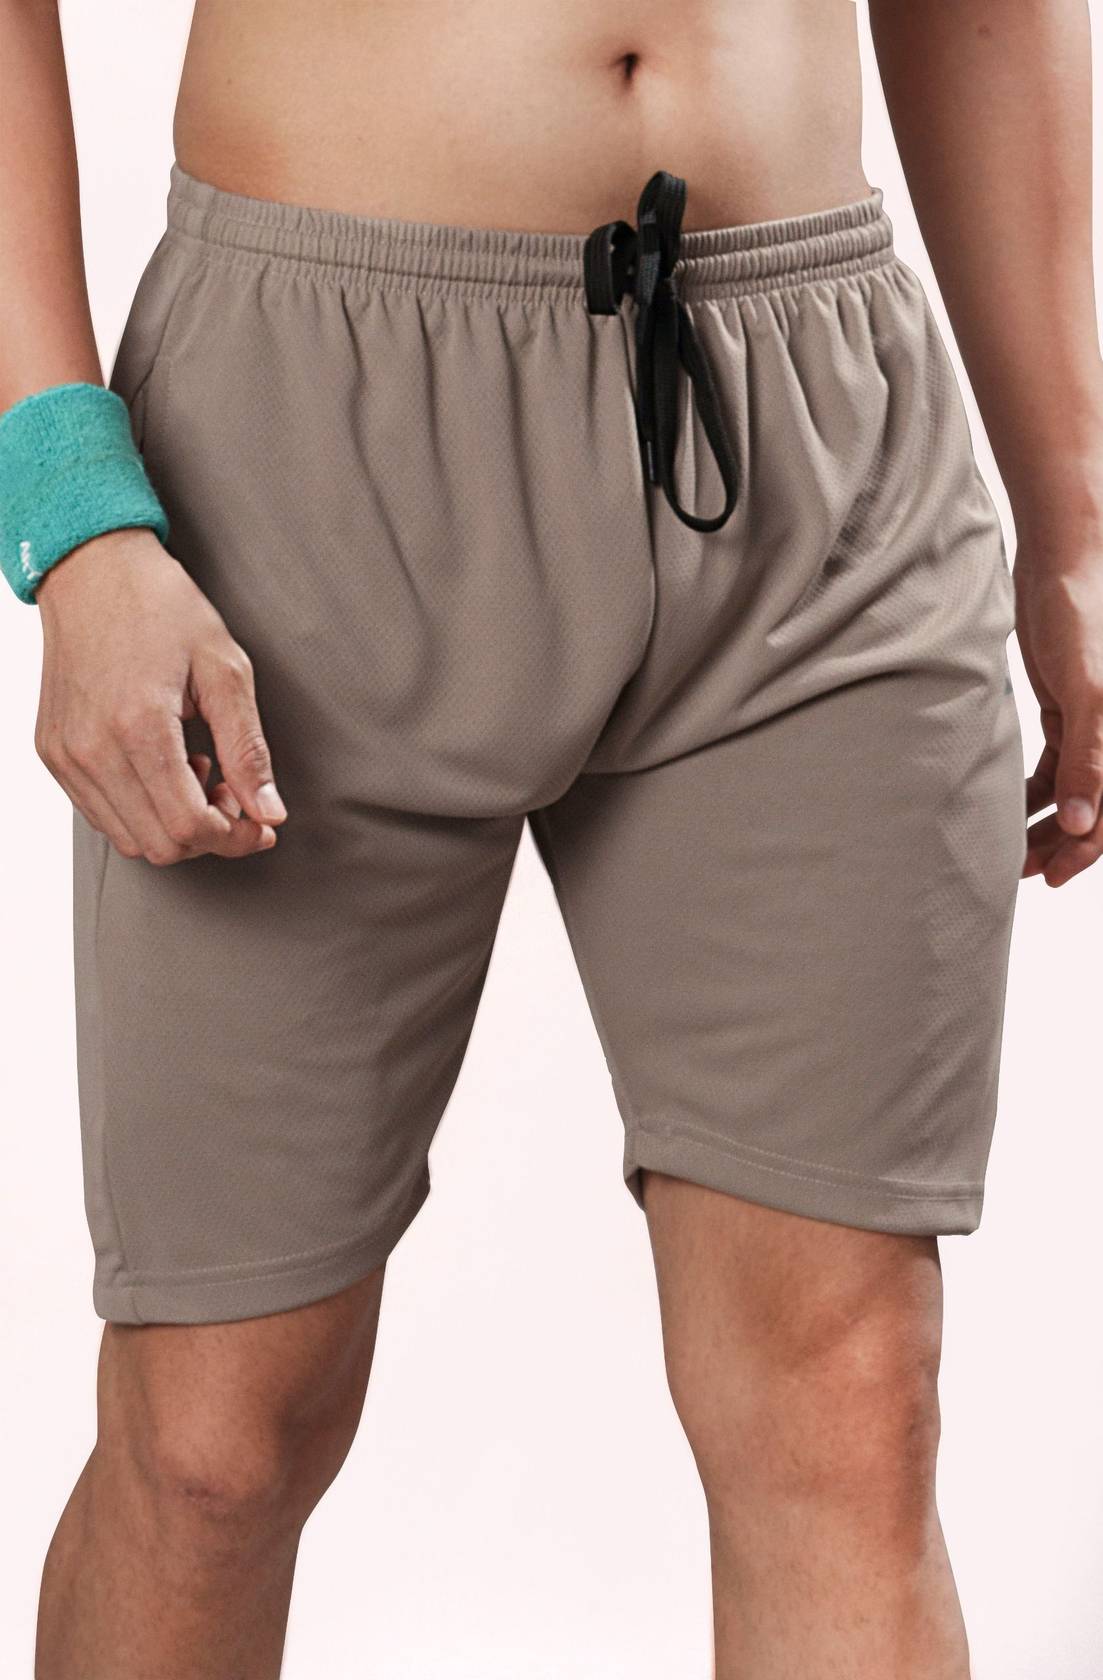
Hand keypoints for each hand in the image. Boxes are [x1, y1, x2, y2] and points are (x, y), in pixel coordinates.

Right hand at [35, 526, 286, 864]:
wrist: (93, 571)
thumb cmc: (162, 608)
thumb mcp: (225, 670)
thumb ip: (248, 750)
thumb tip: (270, 813)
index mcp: (138, 727)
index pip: (188, 827)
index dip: (233, 839)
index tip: (260, 826)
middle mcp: (92, 749)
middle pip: (160, 844)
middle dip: (209, 834)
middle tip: (234, 793)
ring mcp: (66, 755)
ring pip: (130, 838)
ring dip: (174, 823)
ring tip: (197, 772)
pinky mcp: (53, 753)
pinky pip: (101, 813)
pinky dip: (141, 809)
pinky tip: (164, 766)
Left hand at [1014, 532, 1102, 886]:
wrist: (1061, 564)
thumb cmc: (1082, 616)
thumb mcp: (1086, 689)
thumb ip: (1090, 754)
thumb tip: (1087, 823)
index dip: (1086, 851)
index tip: (1050, 879)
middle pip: (1095, 810)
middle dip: (1060, 844)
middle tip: (1018, 872)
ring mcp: (1093, 725)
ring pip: (1073, 793)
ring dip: (1045, 823)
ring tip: (1009, 850)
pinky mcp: (1068, 711)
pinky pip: (1056, 767)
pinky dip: (1034, 791)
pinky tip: (1006, 808)